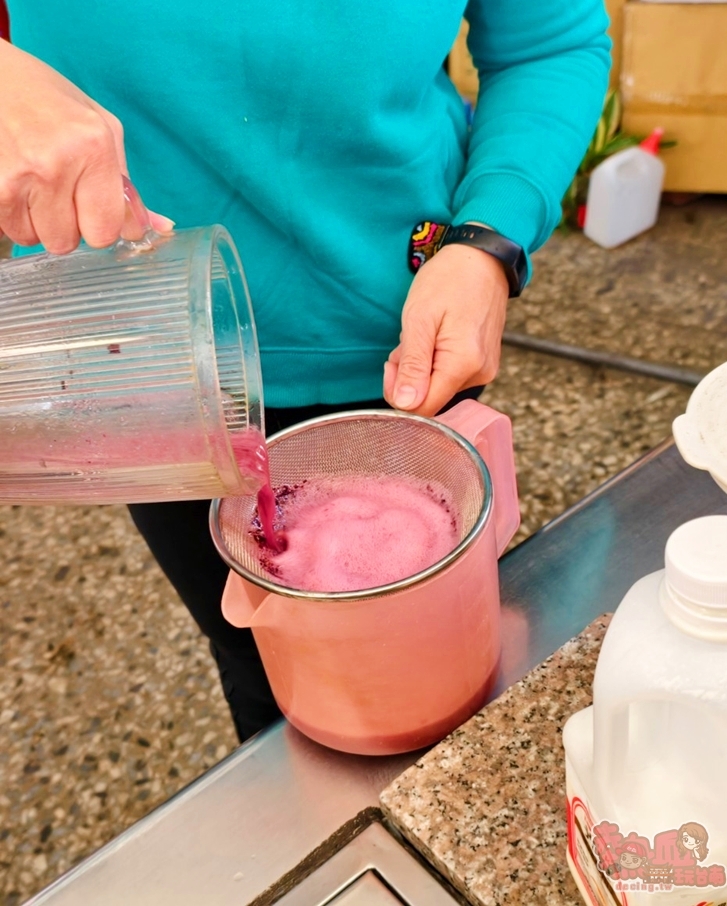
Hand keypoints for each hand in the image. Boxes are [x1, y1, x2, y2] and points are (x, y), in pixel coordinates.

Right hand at [0, 42, 172, 253]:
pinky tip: (23, 189)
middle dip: (73, 228)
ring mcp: (20, 177)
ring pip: (41, 241)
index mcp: (94, 149)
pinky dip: (20, 220)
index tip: (96, 210)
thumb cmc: (56, 105)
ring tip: (42, 189)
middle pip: (71, 242)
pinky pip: (14, 231)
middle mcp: (57, 165)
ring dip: (44, 225)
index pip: (106, 229)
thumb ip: (129, 187)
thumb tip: (162, 229)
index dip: (103, 226)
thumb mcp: (105, 133)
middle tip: (66, 196)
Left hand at [383, 242, 508, 416]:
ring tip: (422, 335)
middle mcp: (480, 373)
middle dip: (409, 377)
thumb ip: (413, 365)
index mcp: (463, 364)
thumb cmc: (448, 280)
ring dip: (421, 367)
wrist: (482, 259)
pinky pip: (450, 376)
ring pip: (438, 387)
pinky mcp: (484, 364)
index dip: (400, 394)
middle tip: (405, 344)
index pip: (424, 408)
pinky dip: (434, 362)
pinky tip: (435, 338)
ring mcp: (484, 369)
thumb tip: (405, 404)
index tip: (392, 364)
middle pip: (431, 399)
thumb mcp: (419, 319)